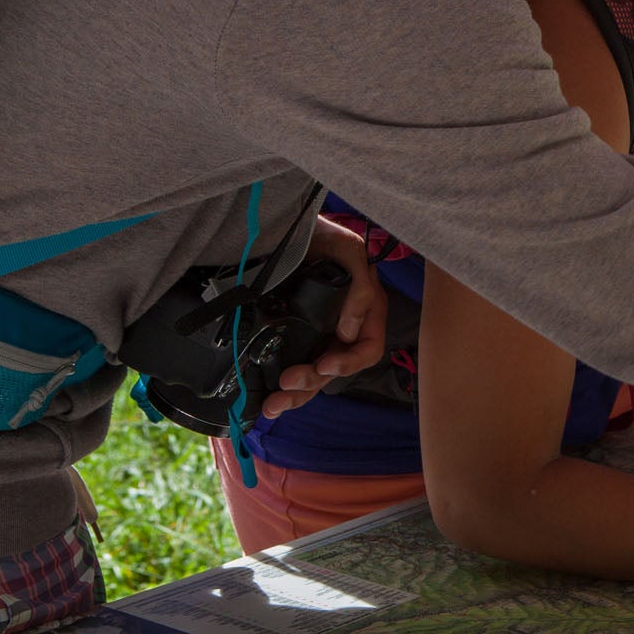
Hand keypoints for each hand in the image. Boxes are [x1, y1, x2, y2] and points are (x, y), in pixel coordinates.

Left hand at [262, 216, 387, 419]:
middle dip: (312, 382)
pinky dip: (279, 387)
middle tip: (287, 383)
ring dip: (294, 395)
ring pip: (312, 376)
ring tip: (272, 406)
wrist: (283, 228)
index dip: (349, 362)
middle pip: (335, 369)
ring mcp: (316, 334)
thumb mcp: (347, 251)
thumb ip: (360, 285)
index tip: (325, 364)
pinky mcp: (290, 336)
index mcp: (364, 312)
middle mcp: (342, 329)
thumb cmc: (322, 235)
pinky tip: (266, 401)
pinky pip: (290, 365)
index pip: (368, 348)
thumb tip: (349, 329)